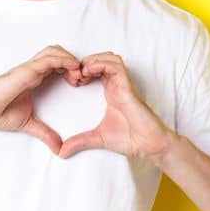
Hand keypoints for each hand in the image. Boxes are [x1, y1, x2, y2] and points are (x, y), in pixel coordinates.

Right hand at [0, 45, 83, 154]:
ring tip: (80, 74)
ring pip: (55, 52)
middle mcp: (32, 70)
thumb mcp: (28, 124)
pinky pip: (48, 59)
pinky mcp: (24, 71)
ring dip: (71, 59)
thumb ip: (45, 134)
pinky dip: (63, 61)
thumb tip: (59, 149)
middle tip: (84, 78)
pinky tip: (73, 69)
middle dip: (75, 62)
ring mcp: (28, 68)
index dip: (73, 70)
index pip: (58, 65)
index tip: (82, 83)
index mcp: (34, 78)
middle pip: (59, 54)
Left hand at [58, 52, 175, 161]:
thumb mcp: (97, 138)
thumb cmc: (130, 139)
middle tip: (73, 75)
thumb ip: (80, 141)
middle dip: (85, 62)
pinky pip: (116, 65)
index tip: (71, 81)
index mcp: (110, 92)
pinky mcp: (128, 86)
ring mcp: (123, 84)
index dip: (81, 70)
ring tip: (81, 72)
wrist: (148, 144)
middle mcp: (117, 85)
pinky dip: (101, 63)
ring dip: (93, 60)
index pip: (96, 70)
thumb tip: (61, 152)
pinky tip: (89, 72)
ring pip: (110, 58)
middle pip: (102, 59)